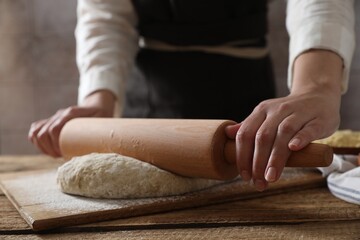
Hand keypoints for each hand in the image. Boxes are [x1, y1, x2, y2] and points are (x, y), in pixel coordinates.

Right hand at [28, 90, 115, 157]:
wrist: (97, 105)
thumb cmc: (101, 116)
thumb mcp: (103, 122)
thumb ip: (102, 133)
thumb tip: (101, 151)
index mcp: (72, 112)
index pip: (55, 128)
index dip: (55, 144)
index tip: (62, 154)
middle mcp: (61, 114)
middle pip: (44, 132)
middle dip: (49, 148)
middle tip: (60, 157)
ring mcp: (55, 117)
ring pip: (37, 131)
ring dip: (42, 146)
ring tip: (54, 155)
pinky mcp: (51, 121)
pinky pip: (36, 129)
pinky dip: (36, 140)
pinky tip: (45, 149)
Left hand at [226, 50, 342, 190]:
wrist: (319, 96)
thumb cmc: (290, 113)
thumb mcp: (267, 116)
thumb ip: (250, 126)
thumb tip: (227, 133)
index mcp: (262, 110)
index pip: (246, 133)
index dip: (242, 156)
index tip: (244, 176)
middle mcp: (278, 110)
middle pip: (263, 136)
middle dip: (258, 162)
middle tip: (258, 183)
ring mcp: (298, 113)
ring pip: (284, 133)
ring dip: (276, 157)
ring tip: (271, 177)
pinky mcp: (318, 119)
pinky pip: (308, 128)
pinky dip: (300, 138)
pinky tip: (293, 149)